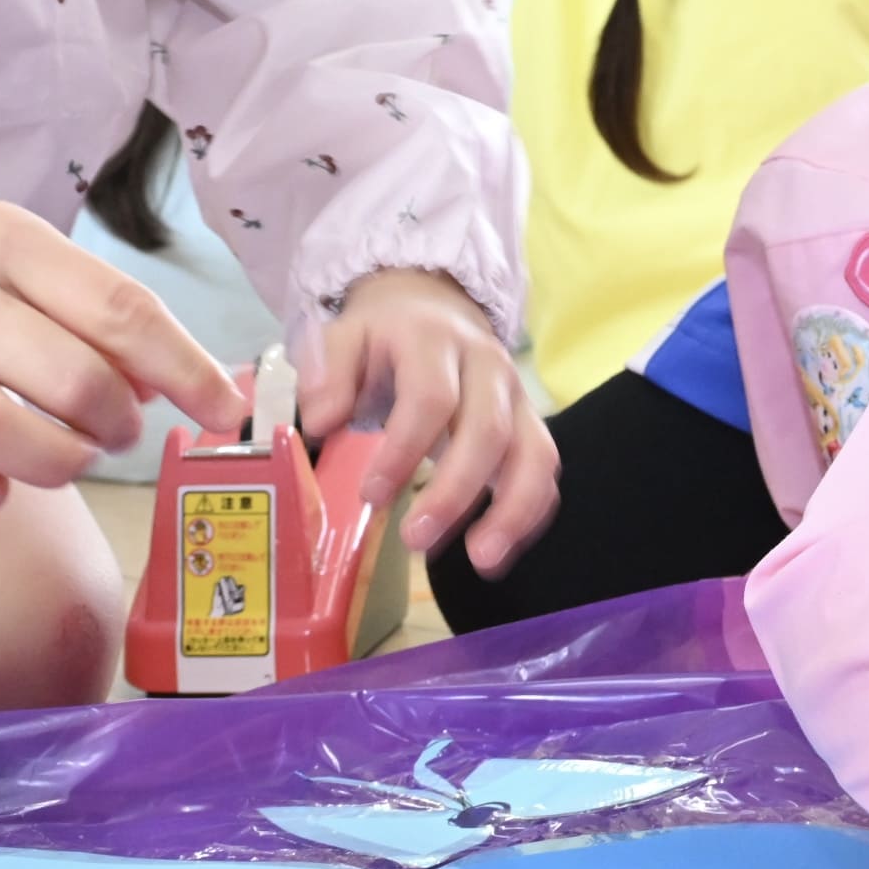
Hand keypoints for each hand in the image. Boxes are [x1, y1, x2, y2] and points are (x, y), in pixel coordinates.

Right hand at [0, 190, 240, 515]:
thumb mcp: (19, 250)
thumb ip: (95, 310)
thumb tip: (174, 385)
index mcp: (2, 241)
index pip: (119, 309)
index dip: (186, 369)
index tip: (224, 407)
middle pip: (70, 380)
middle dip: (121, 421)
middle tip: (121, 426)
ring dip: (60, 462)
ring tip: (70, 452)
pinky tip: (0, 477)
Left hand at [302, 268, 556, 567]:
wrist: (435, 308)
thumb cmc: (383, 336)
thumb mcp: (344, 337)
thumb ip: (327, 374)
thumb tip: (323, 422)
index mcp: (435, 341)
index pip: (431, 398)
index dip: (405, 450)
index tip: (372, 495)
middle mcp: (488, 366)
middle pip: (489, 431)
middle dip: (456, 492)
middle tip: (415, 540)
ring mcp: (518, 397)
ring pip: (534, 455)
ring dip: (512, 512)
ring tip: (481, 560)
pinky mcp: (531, 425)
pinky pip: (544, 472)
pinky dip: (527, 516)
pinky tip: (495, 553)